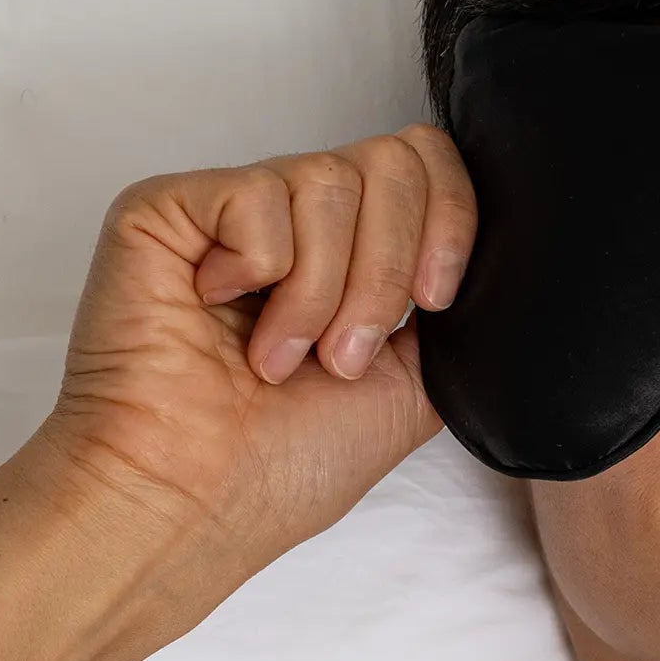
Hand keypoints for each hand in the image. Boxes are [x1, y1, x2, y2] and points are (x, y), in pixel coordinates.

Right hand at [26, 127, 477, 589]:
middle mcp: (295, 217)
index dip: (450, 220)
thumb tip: (493, 259)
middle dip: (384, 275)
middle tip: (340, 356)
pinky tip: (216, 312)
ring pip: (331, 180)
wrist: (200, 500)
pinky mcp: (165, 207)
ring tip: (276, 357)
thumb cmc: (286, 461)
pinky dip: (258, 271)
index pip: (427, 160)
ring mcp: (231, 207)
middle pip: (393, 160)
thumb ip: (455, 313)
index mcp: (351, 250)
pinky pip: (260, 196)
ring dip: (320, 294)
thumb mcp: (415, 386)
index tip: (432, 304)